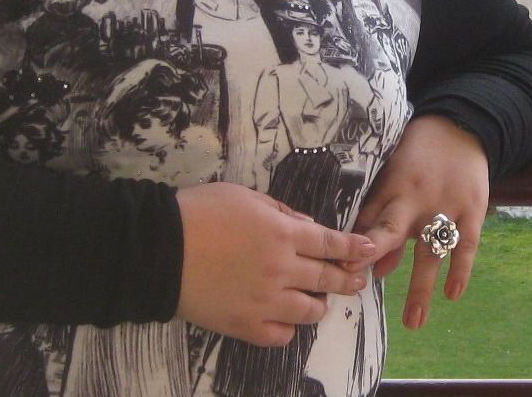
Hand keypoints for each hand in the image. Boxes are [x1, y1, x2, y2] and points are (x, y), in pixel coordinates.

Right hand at [175, 182, 375, 345]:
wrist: (160, 248)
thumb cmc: (199, 212)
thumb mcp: (242, 195)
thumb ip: (279, 210)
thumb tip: (306, 227)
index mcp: (281, 232)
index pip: (329, 242)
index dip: (353, 247)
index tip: (371, 249)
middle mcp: (281, 269)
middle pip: (327, 278)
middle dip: (346, 278)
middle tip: (355, 279)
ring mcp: (266, 302)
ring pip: (311, 311)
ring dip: (318, 303)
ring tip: (316, 299)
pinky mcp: (247, 326)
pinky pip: (283, 334)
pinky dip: (288, 326)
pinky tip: (284, 316)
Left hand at [351, 115, 488, 329]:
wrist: (460, 126)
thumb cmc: (418, 154)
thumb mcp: (393, 173)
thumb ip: (383, 214)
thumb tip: (375, 265)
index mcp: (390, 186)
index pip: (367, 219)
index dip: (352, 244)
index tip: (337, 268)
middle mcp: (414, 198)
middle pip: (390, 229)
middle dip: (373, 255)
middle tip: (358, 284)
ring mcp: (445, 206)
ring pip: (429, 250)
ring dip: (420, 286)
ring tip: (413, 322)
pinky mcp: (472, 210)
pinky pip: (465, 245)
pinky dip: (460, 269)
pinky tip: (452, 294)